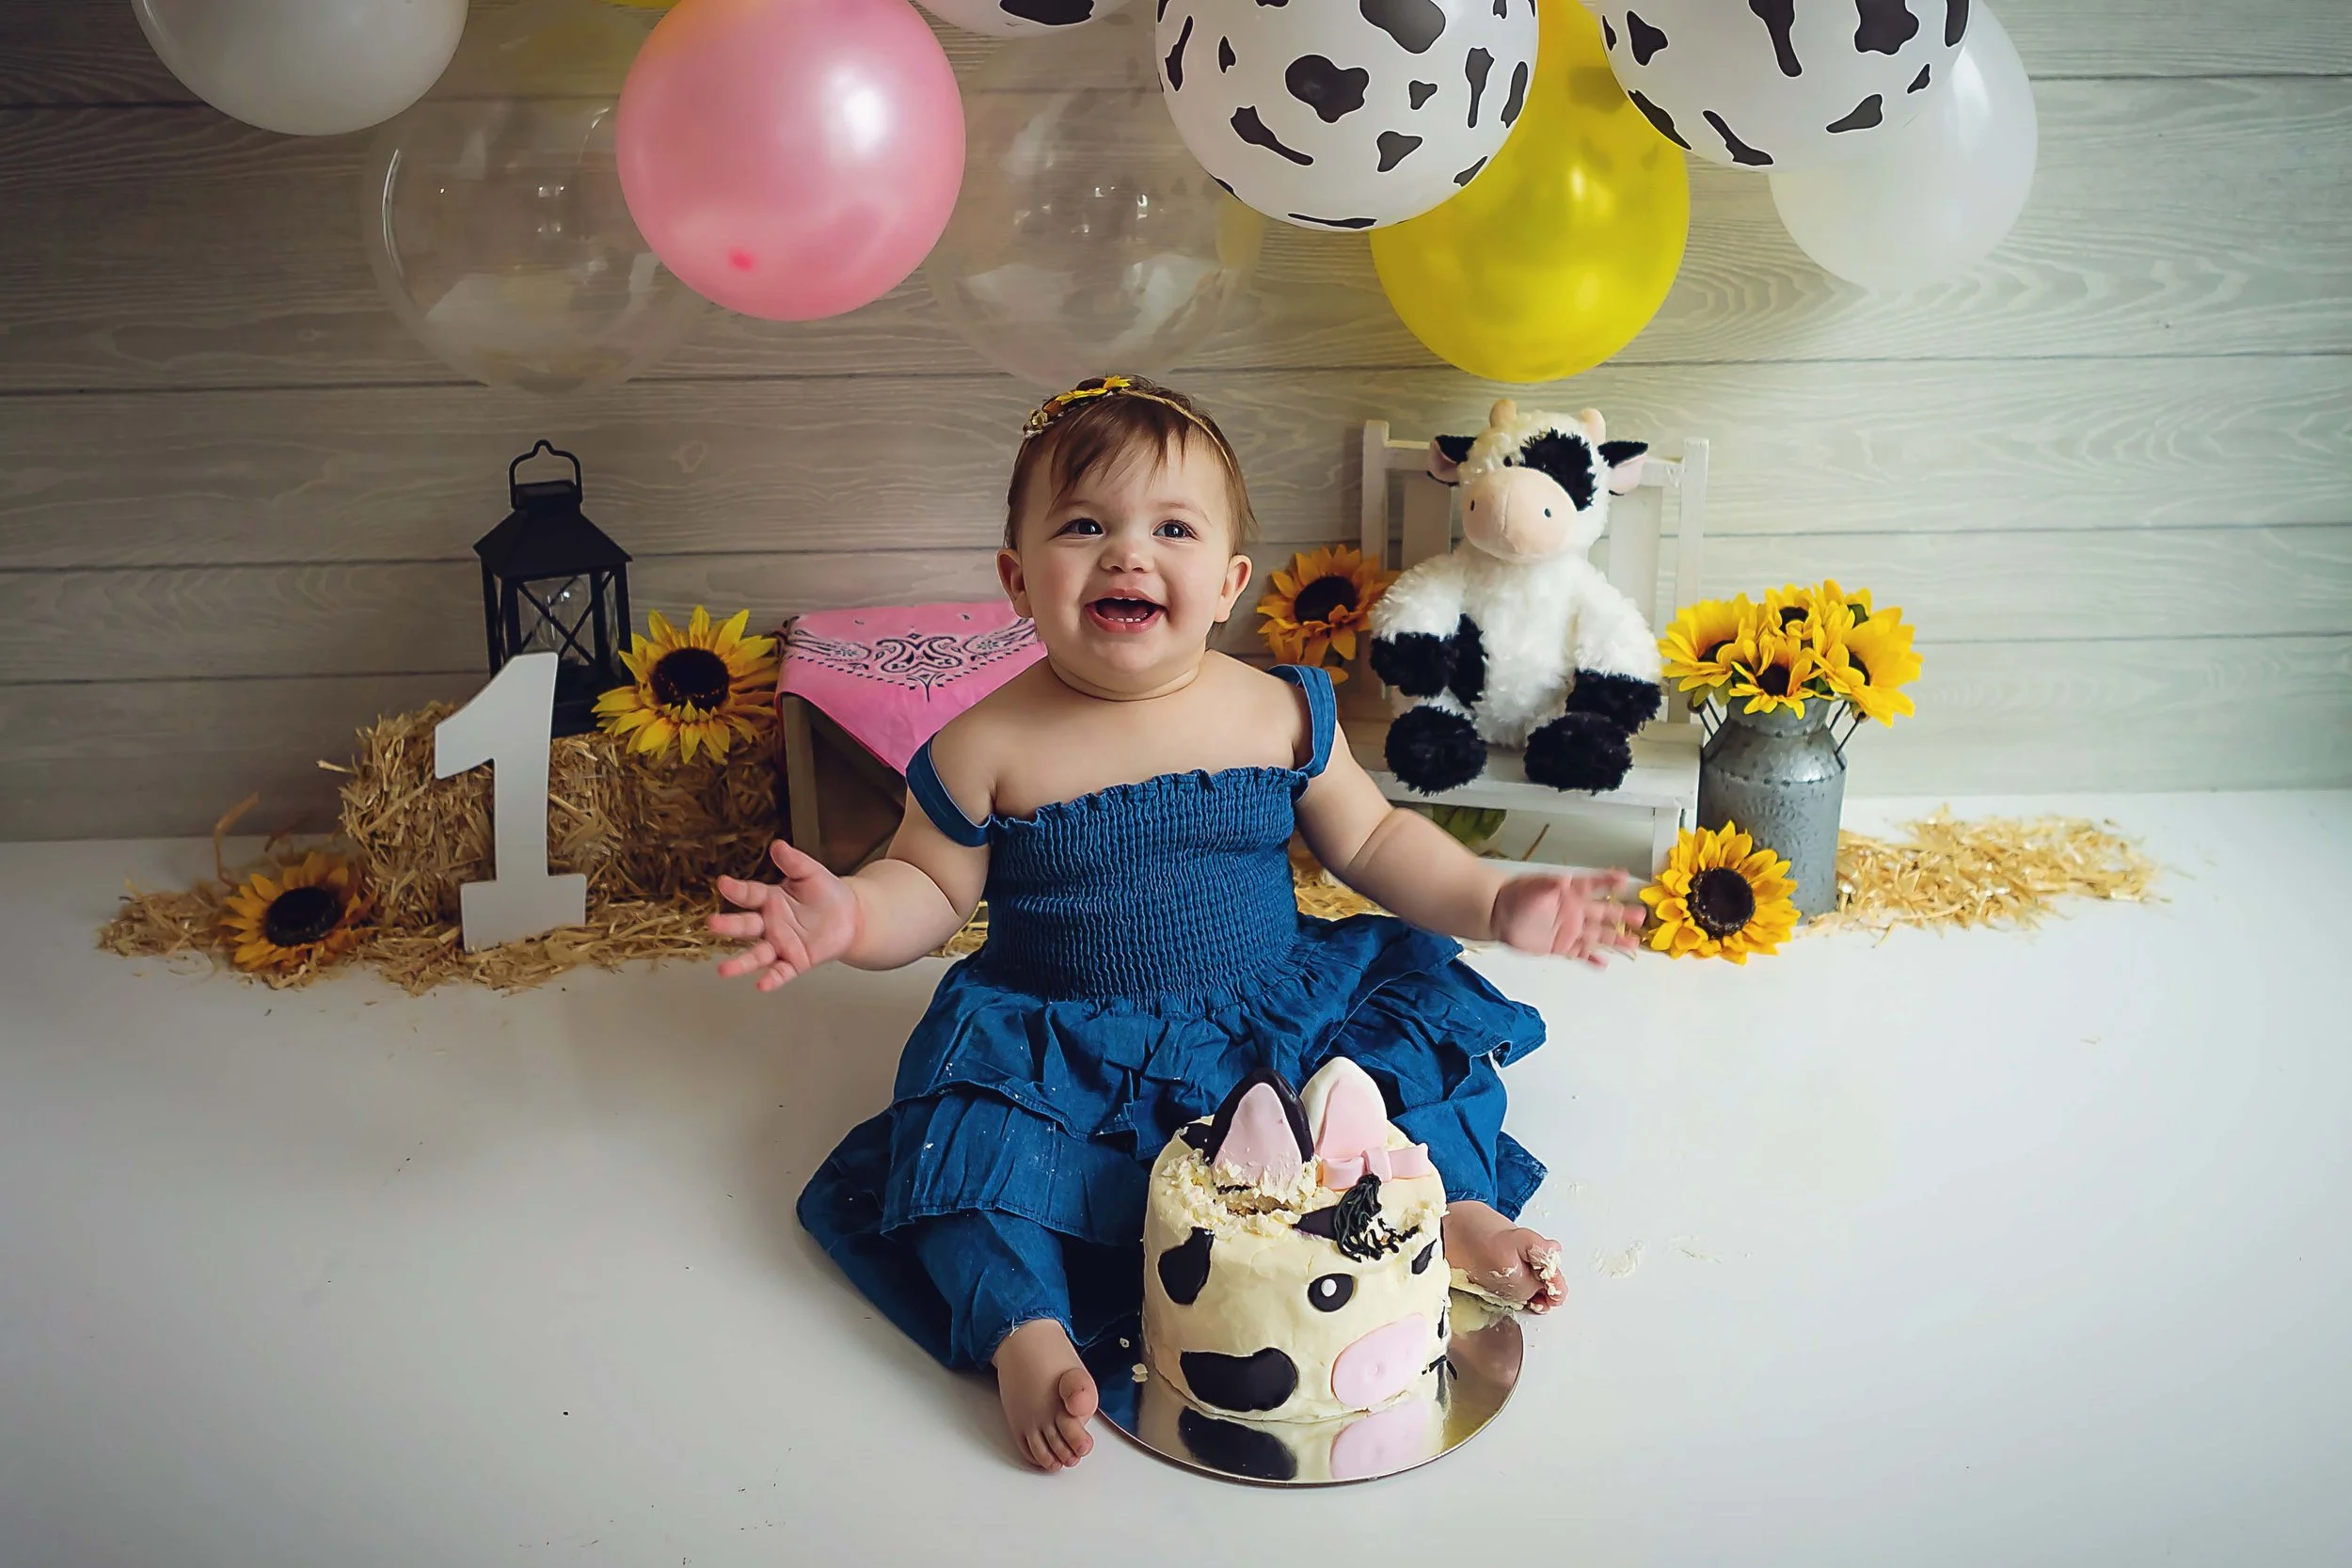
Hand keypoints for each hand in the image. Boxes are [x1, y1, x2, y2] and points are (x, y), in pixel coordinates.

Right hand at [709, 839, 862, 990]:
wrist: (850, 916)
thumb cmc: (826, 893)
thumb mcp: (810, 873)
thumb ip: (794, 862)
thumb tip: (777, 845)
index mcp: (770, 900)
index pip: (749, 895)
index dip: (736, 890)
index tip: (723, 883)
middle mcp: (769, 924)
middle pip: (745, 926)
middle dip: (728, 926)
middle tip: (711, 924)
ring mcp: (780, 945)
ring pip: (757, 955)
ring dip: (740, 963)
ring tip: (723, 970)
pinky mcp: (795, 962)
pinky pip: (781, 973)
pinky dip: (771, 979)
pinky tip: (762, 985)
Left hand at [1490, 868, 1643, 966]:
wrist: (1498, 915)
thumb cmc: (1513, 896)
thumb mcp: (1531, 887)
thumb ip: (1548, 885)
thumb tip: (1563, 880)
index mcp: (1569, 893)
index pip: (1594, 885)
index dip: (1608, 882)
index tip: (1625, 878)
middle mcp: (1573, 911)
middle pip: (1603, 913)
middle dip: (1622, 915)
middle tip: (1640, 916)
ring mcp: (1569, 930)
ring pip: (1598, 935)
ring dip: (1615, 939)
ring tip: (1633, 942)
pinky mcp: (1560, 946)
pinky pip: (1580, 953)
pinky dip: (1592, 959)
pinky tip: (1605, 963)